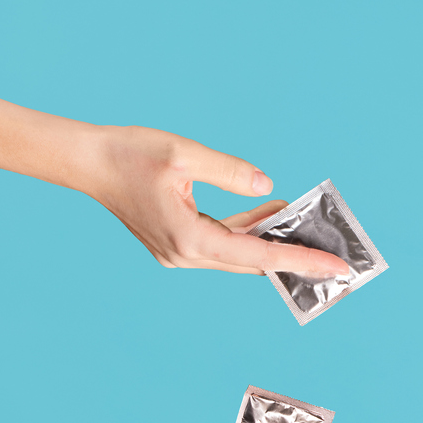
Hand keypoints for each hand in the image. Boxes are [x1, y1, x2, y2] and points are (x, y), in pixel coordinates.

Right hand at [76, 126, 352, 279]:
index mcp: (190, 239)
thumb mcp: (184, 154)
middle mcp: (186, 255)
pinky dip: (248, 231)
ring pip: (238, 253)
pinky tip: (271, 212)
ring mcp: (179, 253)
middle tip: (335, 256)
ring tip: (306, 226)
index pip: (259, 255)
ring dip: (271, 240)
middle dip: (293, 257)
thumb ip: (229, 171)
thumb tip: (267, 187)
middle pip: (252, 262)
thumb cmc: (129, 153)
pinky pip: (223, 242)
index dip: (301, 260)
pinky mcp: (176, 243)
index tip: (336, 269)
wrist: (87, 161)